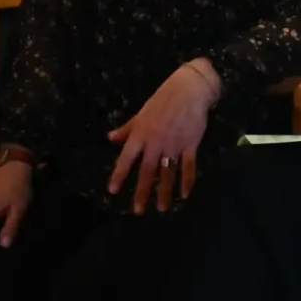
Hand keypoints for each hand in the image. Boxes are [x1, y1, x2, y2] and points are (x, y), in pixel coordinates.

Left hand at [107, 59, 220, 211]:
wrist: (189, 90)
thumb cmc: (163, 99)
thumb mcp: (141, 113)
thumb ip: (127, 129)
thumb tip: (110, 138)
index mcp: (140, 134)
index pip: (126, 159)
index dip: (119, 175)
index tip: (113, 191)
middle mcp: (155, 142)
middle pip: (147, 171)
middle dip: (142, 192)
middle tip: (138, 210)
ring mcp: (173, 144)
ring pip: (167, 173)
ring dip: (165, 192)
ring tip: (162, 208)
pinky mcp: (190, 144)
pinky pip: (188, 167)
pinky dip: (187, 181)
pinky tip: (185, 194)